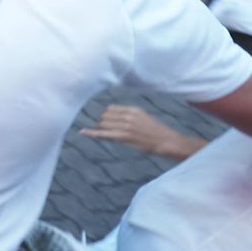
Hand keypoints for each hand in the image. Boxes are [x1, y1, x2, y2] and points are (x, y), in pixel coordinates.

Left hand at [80, 105, 200, 159]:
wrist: (168, 141)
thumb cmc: (157, 132)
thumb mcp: (144, 119)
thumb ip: (129, 116)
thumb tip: (114, 118)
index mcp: (133, 110)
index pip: (110, 109)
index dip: (106, 116)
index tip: (106, 122)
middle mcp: (128, 115)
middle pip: (104, 116)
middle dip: (102, 123)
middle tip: (108, 130)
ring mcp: (126, 125)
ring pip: (103, 124)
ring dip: (101, 129)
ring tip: (107, 134)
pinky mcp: (124, 136)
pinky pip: (104, 134)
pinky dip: (92, 133)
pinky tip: (83, 132)